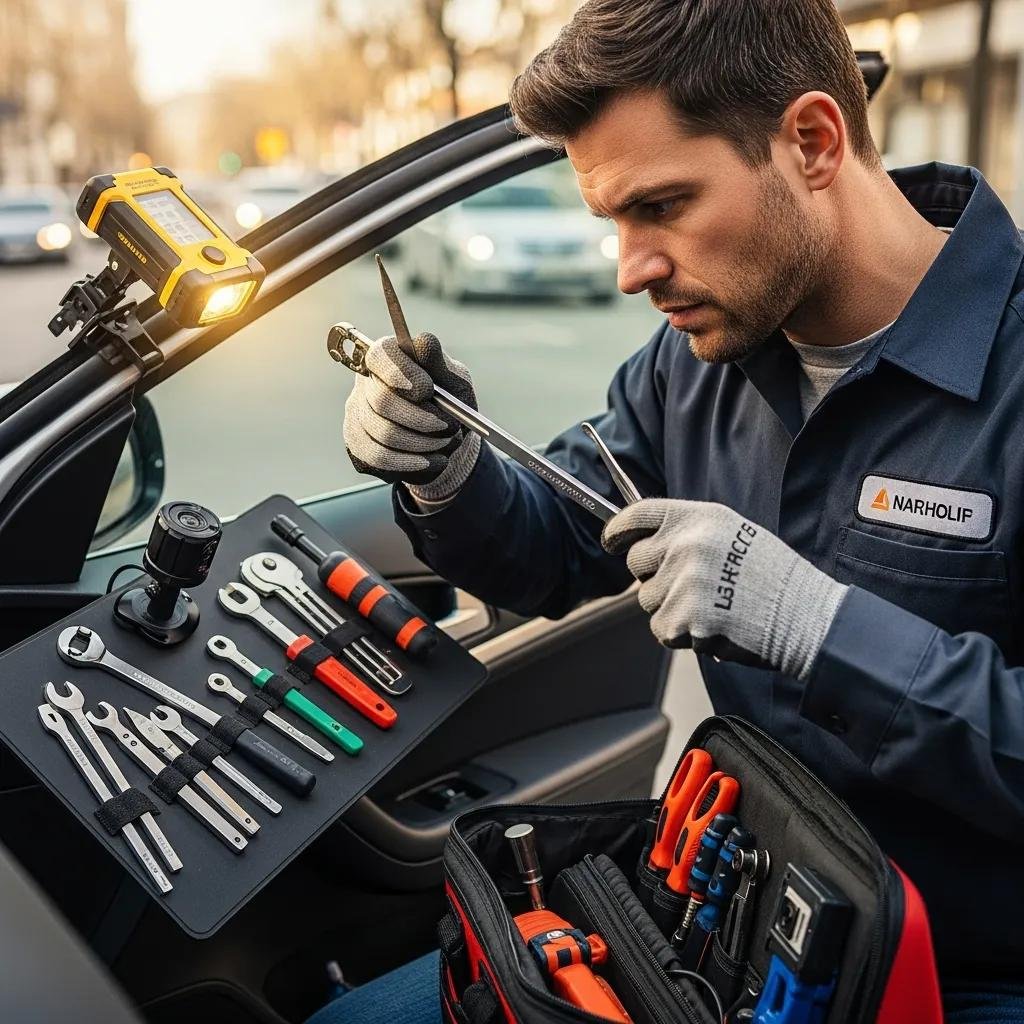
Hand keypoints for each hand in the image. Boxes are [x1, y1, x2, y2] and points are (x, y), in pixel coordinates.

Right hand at [343, 331, 480, 500]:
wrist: (447, 440)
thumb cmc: (450, 403)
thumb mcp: (455, 382)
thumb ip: (440, 364)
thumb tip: (424, 343)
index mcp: (390, 357)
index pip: (380, 355)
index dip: (401, 372)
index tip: (427, 390)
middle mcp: (367, 382)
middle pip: (382, 400)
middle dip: (421, 418)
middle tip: (448, 426)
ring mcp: (358, 413)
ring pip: (384, 432)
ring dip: (422, 442)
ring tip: (445, 442)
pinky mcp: (358, 443)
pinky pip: (380, 456)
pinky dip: (412, 461)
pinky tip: (433, 460)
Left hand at [602, 499, 846, 678]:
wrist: (805, 615)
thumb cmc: (772, 578)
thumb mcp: (732, 533)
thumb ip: (688, 534)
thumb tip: (646, 546)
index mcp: (698, 518)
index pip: (636, 514)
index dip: (617, 530)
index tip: (611, 541)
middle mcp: (686, 544)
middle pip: (635, 563)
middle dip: (652, 578)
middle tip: (688, 587)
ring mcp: (684, 581)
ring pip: (647, 601)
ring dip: (670, 609)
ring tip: (711, 607)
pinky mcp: (685, 617)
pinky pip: (661, 629)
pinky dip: (680, 634)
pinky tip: (712, 626)